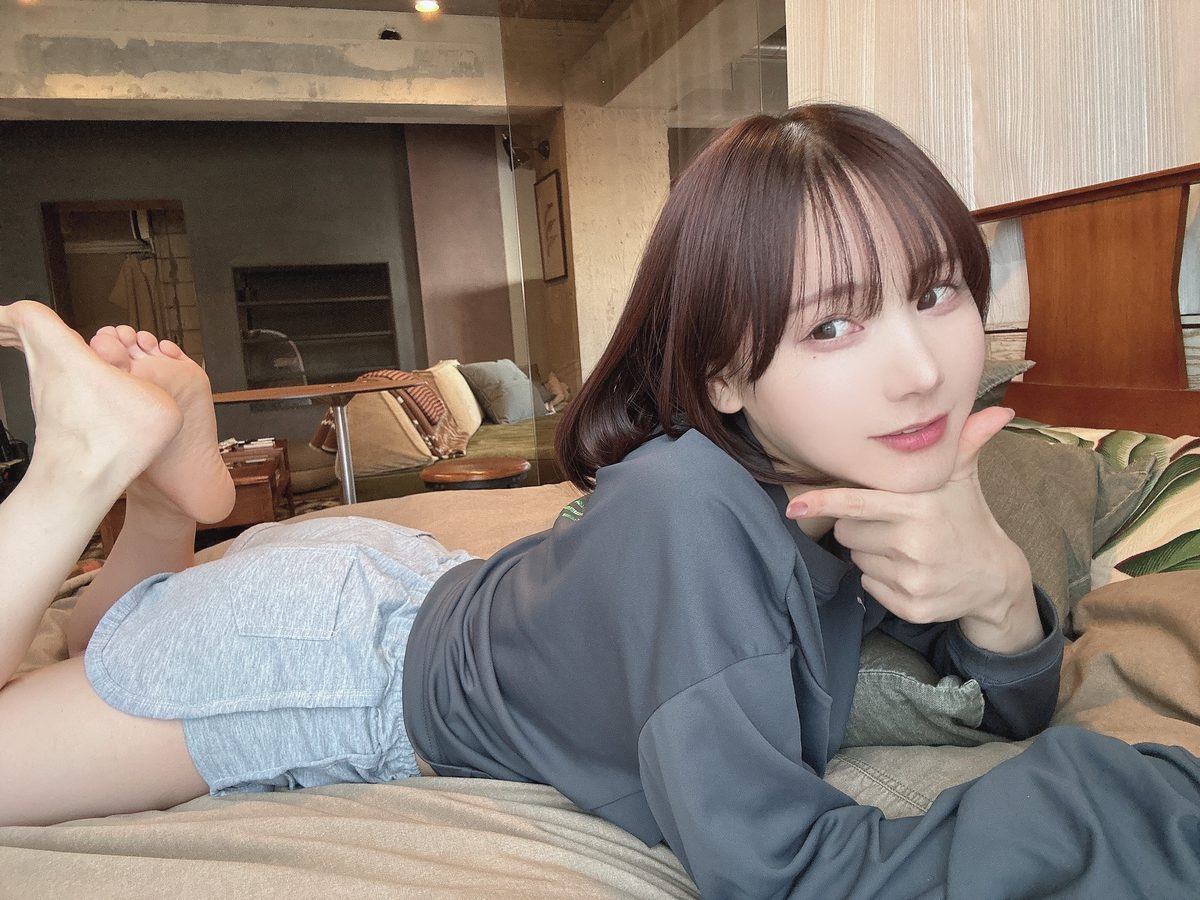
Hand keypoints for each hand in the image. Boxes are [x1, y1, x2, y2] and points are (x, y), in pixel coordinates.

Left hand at [787, 407, 1042, 653]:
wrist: (995, 578)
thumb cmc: (967, 518)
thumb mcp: (964, 478)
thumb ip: (966, 441)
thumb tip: (1001, 410)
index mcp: (919, 508)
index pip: (858, 504)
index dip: (824, 503)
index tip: (795, 507)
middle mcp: (914, 545)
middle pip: (847, 533)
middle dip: (860, 526)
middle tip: (890, 523)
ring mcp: (912, 579)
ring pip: (856, 560)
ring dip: (870, 553)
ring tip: (904, 547)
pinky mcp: (911, 607)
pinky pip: (868, 586)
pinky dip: (880, 580)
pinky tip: (908, 570)